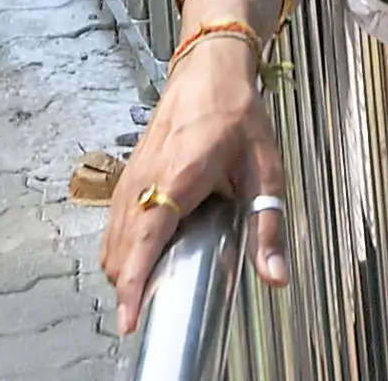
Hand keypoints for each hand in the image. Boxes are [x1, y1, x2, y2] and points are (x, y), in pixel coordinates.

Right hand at [101, 0, 295, 326]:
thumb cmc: (237, 114)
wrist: (208, 68)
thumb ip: (268, 226)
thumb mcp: (266, 170)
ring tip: (143, 294)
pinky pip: (113, 222)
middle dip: (126, 285)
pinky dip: (119, 247)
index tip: (128, 318)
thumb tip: (276, 276)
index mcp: (179, 178)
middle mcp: (145, 179)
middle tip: (148, 312)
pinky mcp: (128, 175)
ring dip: (121, 268)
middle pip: (119, 248)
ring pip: (110, 238)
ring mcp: (131, 176)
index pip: (144, 240)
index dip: (132, 283)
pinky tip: (140, 259)